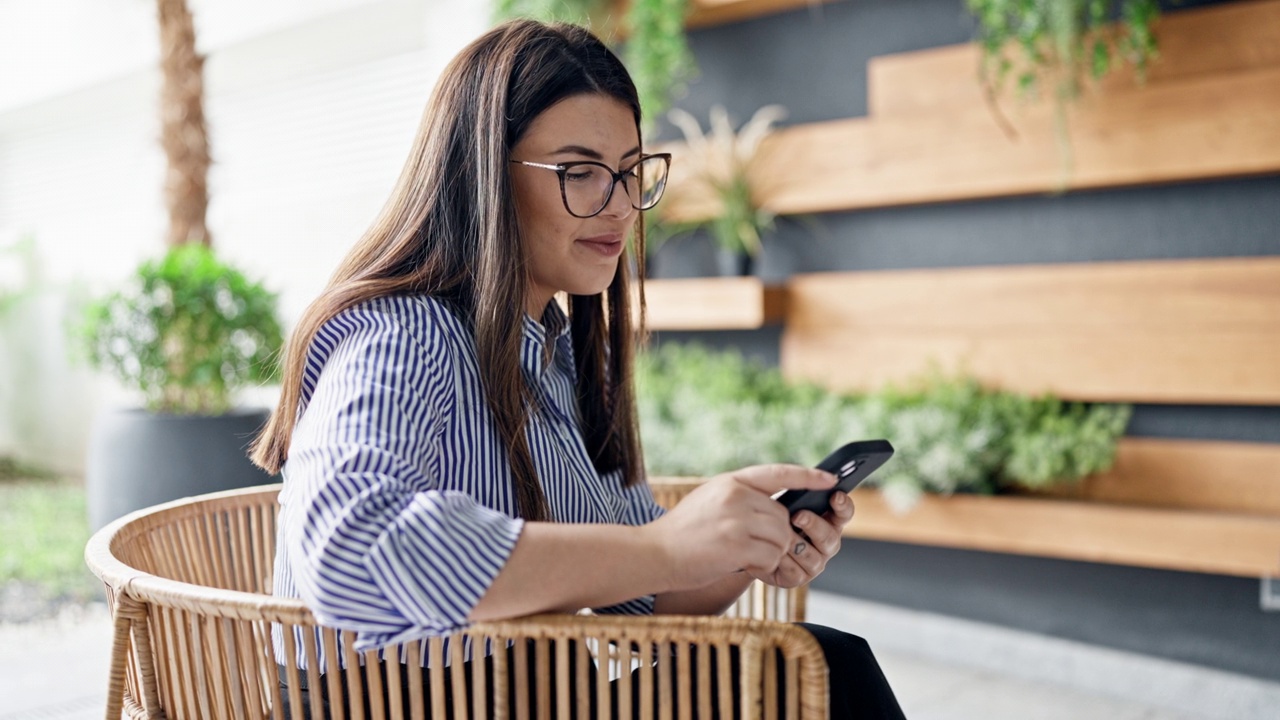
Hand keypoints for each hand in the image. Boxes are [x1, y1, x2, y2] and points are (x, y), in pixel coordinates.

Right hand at [642, 465, 835, 592]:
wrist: (654, 552)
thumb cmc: (684, 532)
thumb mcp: (711, 500)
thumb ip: (742, 498)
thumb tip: (779, 510)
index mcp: (731, 481)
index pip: (778, 473)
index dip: (807, 476)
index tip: (831, 480)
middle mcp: (736, 495)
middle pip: (784, 515)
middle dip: (778, 536)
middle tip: (753, 548)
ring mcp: (736, 519)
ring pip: (781, 537)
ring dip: (771, 553)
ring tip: (745, 556)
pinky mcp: (736, 544)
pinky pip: (770, 557)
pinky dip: (763, 566)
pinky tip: (741, 564)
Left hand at [747, 489, 854, 588]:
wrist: (745, 537)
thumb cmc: (767, 512)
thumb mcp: (780, 494)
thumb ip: (799, 482)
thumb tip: (818, 475)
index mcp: (827, 519)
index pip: (844, 512)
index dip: (843, 506)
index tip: (835, 496)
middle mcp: (825, 542)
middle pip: (831, 537)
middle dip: (815, 525)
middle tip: (798, 516)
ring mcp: (814, 561)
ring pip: (815, 557)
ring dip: (796, 544)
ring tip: (779, 534)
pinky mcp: (799, 577)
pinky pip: (797, 571)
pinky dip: (784, 560)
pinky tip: (772, 551)